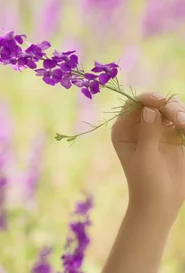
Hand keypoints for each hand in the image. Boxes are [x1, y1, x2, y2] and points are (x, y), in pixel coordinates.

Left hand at [111, 92, 184, 216]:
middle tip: (180, 119)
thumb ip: (148, 132)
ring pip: (169, 109)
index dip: (147, 99)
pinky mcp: (172, 136)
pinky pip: (180, 120)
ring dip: (179, 112)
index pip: (133, 105)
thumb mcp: (145, 157)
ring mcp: (156, 130)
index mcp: (123, 130)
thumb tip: (149, 109)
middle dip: (168, 106)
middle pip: (154, 104)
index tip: (161, 102)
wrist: (160, 202)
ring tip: (184, 126)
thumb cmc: (146, 182)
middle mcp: (138, 126)